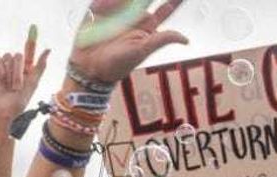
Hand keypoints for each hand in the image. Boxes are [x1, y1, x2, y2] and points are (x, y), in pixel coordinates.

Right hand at [0, 27, 50, 123]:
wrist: (0, 114)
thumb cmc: (17, 104)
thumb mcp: (32, 84)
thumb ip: (40, 67)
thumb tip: (48, 50)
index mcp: (25, 72)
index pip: (28, 54)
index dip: (31, 43)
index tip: (33, 28)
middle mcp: (13, 69)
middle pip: (17, 55)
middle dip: (18, 70)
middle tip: (16, 85)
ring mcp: (1, 69)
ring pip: (7, 57)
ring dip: (8, 72)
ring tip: (7, 86)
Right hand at [68, 0, 187, 84]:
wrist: (89, 69)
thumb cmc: (117, 65)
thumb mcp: (141, 51)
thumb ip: (162, 39)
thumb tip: (186, 40)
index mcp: (146, 26)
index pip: (165, 10)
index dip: (174, 2)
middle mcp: (133, 17)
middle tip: (143, 0)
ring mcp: (116, 12)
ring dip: (125, 0)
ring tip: (126, 2)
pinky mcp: (98, 10)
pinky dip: (107, 0)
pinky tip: (106, 3)